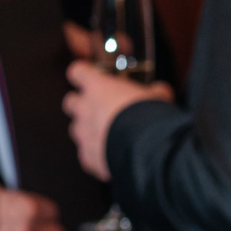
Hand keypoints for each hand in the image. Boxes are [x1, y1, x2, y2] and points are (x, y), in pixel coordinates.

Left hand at [63, 60, 172, 182]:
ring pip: (76, 129)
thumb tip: (160, 90)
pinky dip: (96, 156)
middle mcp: (84, 108)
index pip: (77, 71)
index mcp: (98, 87)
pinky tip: (111, 159)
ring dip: (89, 131)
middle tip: (98, 108)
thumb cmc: (150, 116)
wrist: (147, 149)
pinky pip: (86, 156)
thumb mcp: (158, 97)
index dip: (82, 73)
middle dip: (81, 104)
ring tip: (108, 137)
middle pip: (70, 101)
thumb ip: (155, 92)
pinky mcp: (87, 157)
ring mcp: (83, 134)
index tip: (88, 75)